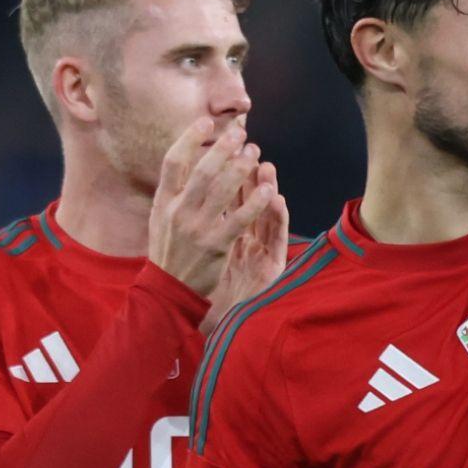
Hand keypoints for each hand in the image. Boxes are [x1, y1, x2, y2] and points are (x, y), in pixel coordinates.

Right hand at [148, 119, 275, 297]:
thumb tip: (187, 159)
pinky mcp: (215, 245)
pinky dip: (254, 203)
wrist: (167, 290)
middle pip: (202, 171)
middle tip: (240, 133)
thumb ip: (173, 191)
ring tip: (254, 152)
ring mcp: (197, 228)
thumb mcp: (160, 217)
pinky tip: (267, 190)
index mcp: (163, 202)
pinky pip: (239, 219)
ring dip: (241, 168)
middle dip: (223, 148)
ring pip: (223, 190)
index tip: (206, 122)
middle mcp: (178, 211)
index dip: (189, 138)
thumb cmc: (168, 250)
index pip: (173, 162)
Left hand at [203, 163, 287, 333]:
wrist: (206, 320)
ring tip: (266, 166)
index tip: (232, 149)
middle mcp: (250, 241)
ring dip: (266, 188)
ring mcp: (262, 252)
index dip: (237, 173)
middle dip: (250, 173)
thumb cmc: (206, 288)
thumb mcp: (204, 252)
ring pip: (267, 214)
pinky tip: (276, 199)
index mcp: (232, 234)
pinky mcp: (271, 268)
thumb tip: (191, 190)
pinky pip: (275, 239)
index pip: (237, 198)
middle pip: (252, 201)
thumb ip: (207, 224)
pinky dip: (276, 217)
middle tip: (250, 147)